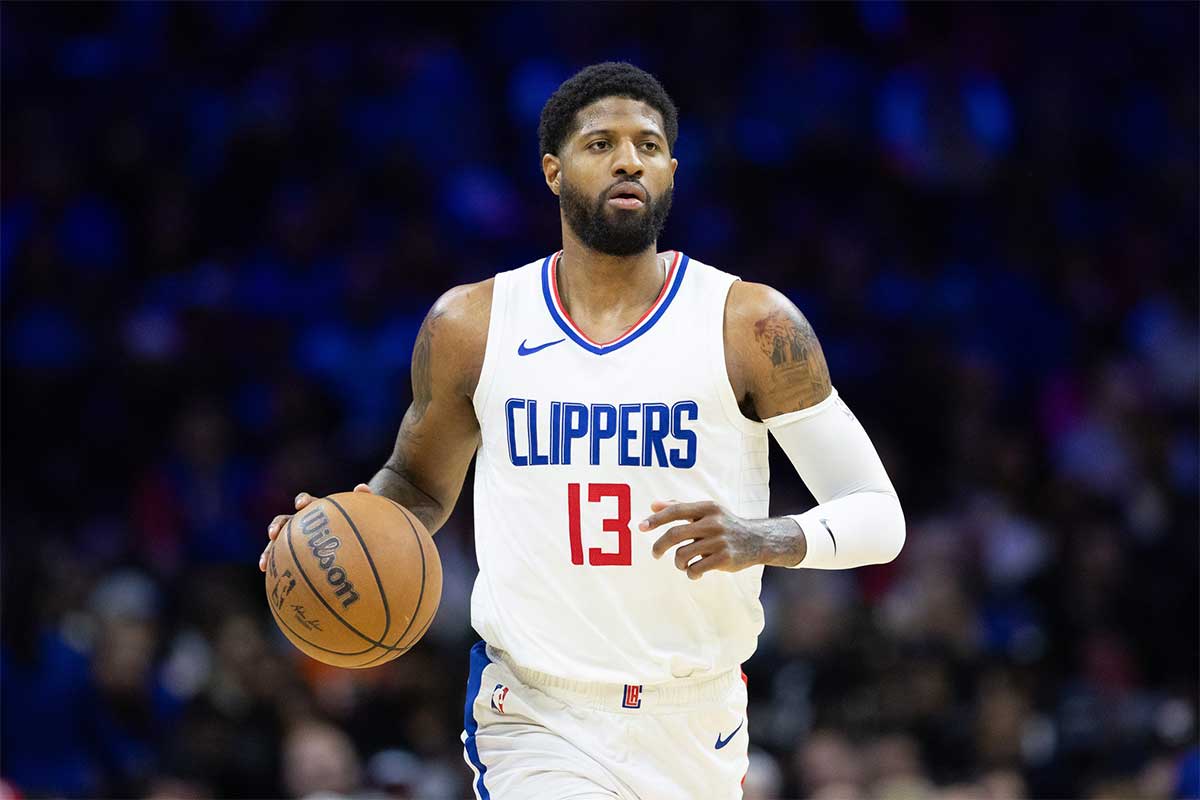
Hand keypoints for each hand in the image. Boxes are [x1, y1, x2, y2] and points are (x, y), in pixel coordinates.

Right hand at [258, 483, 373, 571]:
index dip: (303, 501)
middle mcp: (303, 524)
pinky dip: (279, 573)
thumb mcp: (364, 514)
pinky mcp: (297, 557)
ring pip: (278, 544)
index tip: (301, 505)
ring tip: (264, 564)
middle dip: (277, 526)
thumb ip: (363, 500)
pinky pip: (286, 565)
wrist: (354, 537)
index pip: (307, 502)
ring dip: (269, 552)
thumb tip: (362, 487)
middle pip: (285, 521)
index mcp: (317, 511)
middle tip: (273, 534)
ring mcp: (297, 541)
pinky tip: (277, 586)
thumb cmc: (359, 524)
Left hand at [639, 499, 775, 579]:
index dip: (656, 519)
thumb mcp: (707, 512)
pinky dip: (691, 573)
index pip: (676, 511)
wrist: (758, 540)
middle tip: (655, 554)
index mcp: (707, 508)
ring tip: (683, 564)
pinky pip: (695, 569)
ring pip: (683, 555)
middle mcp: (713, 522)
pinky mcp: (724, 558)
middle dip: (659, 546)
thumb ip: (680, 507)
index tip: (641, 527)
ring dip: (678, 563)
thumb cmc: (725, 525)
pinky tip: (695, 572)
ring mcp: (719, 541)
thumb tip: (653, 505)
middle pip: (675, 534)